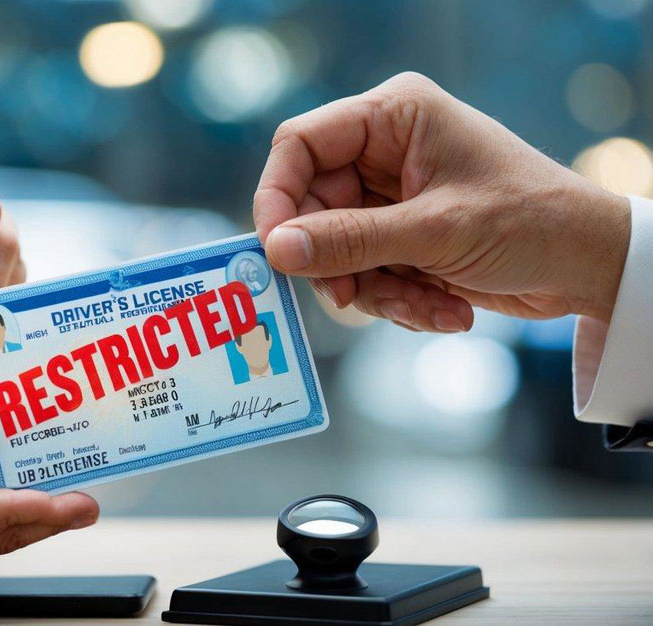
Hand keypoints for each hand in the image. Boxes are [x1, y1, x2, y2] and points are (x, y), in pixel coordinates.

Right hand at [254, 72, 630, 330]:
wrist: (592, 267)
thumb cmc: (531, 223)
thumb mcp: (434, 232)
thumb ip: (349, 241)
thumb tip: (276, 250)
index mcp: (393, 118)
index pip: (300, 145)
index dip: (277, 196)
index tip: (275, 251)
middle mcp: (385, 151)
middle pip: (312, 207)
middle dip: (335, 261)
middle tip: (350, 298)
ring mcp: (392, 197)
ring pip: (335, 250)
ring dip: (374, 290)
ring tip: (427, 307)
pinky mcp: (401, 237)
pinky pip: (365, 273)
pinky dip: (397, 300)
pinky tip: (445, 310)